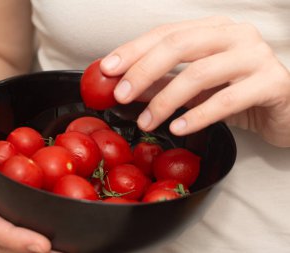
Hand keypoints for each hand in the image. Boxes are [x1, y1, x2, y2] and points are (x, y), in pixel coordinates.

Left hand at [101, 16, 289, 146]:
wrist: (286, 109)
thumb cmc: (238, 94)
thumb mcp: (195, 88)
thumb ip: (163, 83)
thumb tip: (125, 87)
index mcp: (214, 29)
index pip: (166, 33)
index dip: (133, 50)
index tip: (107, 69)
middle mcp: (235, 35)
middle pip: (179, 45)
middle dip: (143, 71)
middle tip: (120, 95)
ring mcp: (256, 57)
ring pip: (200, 73)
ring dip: (165, 100)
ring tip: (146, 122)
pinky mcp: (272, 83)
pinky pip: (228, 100)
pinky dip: (198, 115)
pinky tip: (179, 128)